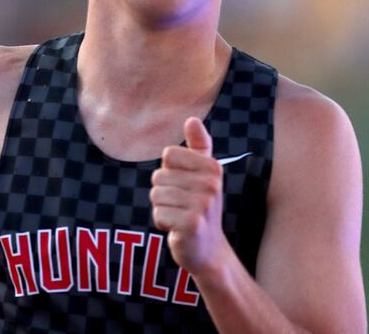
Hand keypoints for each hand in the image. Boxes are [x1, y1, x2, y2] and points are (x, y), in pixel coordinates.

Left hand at [150, 117, 229, 276]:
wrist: (208, 249)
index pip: (168, 155)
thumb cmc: (201, 207)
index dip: (170, 172)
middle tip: (182, 206)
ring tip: (180, 217)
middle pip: (159, 176)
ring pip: (156, 195)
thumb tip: (192, 119)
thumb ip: (198, 146)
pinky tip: (177, 229)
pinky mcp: (191, 224)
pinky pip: (158, 213)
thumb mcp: (203, 175)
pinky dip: (162, 223)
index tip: (184, 186)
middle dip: (163, 193)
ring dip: (162, 209)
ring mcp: (202, 204)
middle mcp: (211, 183)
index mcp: (212, 166)